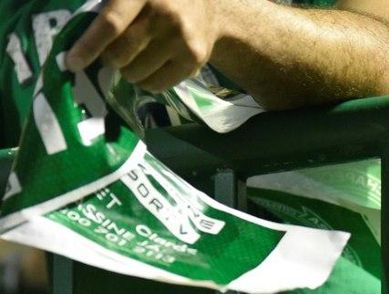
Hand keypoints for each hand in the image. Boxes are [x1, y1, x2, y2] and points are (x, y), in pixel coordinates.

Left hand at [66, 0, 222, 91]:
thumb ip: (109, 5)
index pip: (111, 24)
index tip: (73, 63)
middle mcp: (165, 15)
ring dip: (128, 71)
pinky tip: (152, 67)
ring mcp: (182, 39)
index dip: (89, 46)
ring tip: (136, 58)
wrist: (210, 7)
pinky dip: (146, 82)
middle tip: (113, 53)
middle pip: (121, 55)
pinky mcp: (194, 59)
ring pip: (136, 74)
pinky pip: (156, 85)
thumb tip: (76, 33)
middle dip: (109, 59)